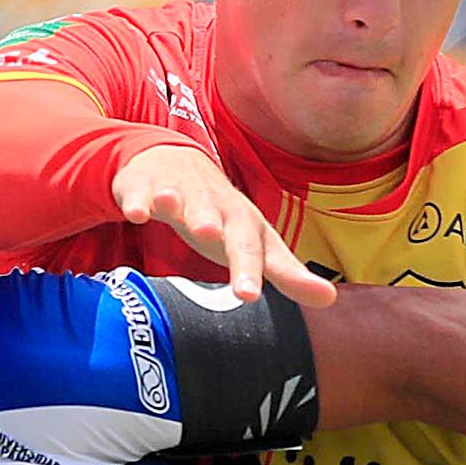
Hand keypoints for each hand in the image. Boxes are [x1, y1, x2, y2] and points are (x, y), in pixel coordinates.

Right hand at [112, 143, 333, 308]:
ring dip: (180, 204)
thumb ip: (287, 274)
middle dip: (217, 230)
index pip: (253, 250)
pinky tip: (135, 214)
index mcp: (244, 224)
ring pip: (183, 200)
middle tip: (212, 239)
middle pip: (219, 222)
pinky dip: (139, 201)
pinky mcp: (147, 186)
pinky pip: (142, 194)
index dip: (250, 271)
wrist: (176, 164)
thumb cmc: (222, 217)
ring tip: (176, 213)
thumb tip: (330, 300)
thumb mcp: (256, 244)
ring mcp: (182, 192)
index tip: (246, 296)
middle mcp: (216, 206)